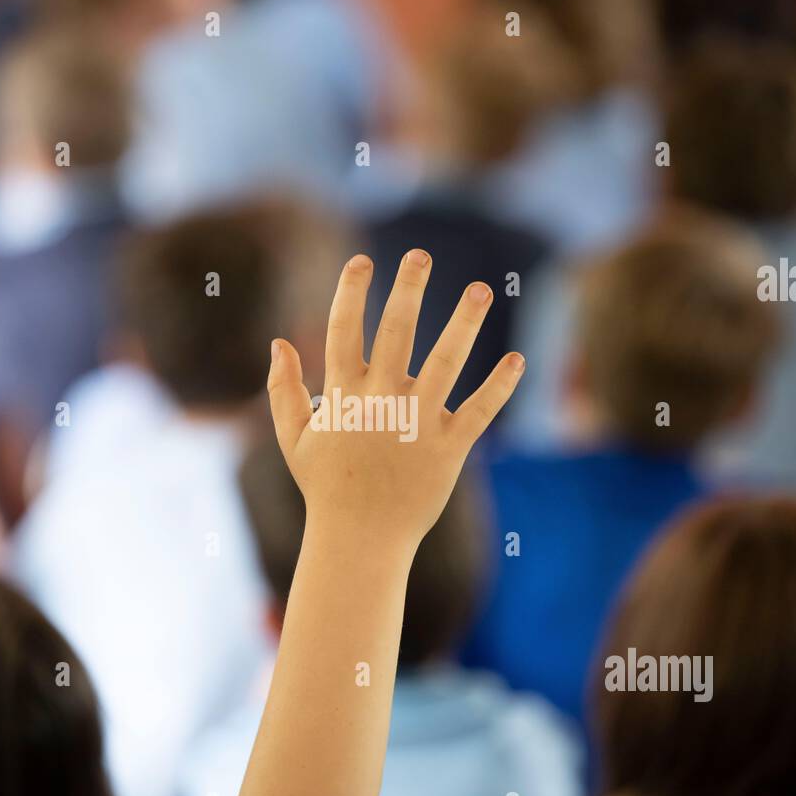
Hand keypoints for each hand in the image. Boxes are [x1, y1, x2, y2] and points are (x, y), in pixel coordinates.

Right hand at [266, 249, 523, 547]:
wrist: (359, 540)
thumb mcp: (293, 438)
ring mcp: (417, 424)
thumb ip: (283, 389)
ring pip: (444, 364)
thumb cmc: (326, 487)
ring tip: (482, 290)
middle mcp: (381, 402)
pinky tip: (517, 359)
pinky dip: (499, 386)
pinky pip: (479, 411)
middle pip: (395, 334)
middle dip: (407, 291)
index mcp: (344, 396)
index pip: (344, 332)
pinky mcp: (449, 449)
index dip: (351, 293)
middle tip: (420, 255)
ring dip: (463, 325)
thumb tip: (278, 341)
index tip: (362, 260)